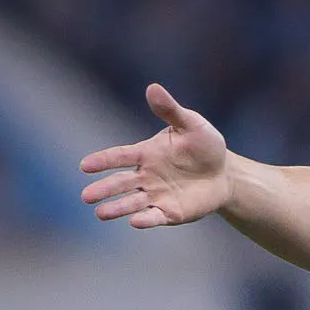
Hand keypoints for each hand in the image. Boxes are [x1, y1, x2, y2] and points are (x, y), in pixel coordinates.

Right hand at [79, 83, 231, 226]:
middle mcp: (147, 176)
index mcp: (146, 153)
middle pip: (120, 183)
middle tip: (86, 196)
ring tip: (100, 213)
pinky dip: (144, 219)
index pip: (119, 156)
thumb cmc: (205, 145)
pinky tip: (134, 221)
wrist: (224, 173)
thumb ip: (170, 110)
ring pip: (132, 202)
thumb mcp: (191, 124)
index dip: (102, 161)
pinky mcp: (170, 212)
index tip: (85, 166)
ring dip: (116, 208)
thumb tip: (152, 88)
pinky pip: (154, 216)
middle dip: (103, 189)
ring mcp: (157, 195)